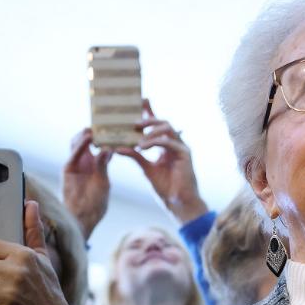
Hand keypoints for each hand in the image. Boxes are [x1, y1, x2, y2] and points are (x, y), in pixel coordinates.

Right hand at [62, 128, 111, 239]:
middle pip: (88, 140)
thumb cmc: (96, 202)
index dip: (106, 136)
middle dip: (94, 131)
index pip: (102, 145)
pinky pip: (74, 153)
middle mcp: (86, 161)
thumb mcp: (103, 181)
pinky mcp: (68, 168)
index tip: (115, 126)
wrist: (83, 216)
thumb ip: (103, 165)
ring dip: (86, 135)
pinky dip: (81, 145)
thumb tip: (108, 148)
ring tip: (95, 128)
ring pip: (79, 143)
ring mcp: (77, 163)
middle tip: (102, 123)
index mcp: (98, 164)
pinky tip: (88, 138)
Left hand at [116, 99, 207, 223]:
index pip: (156, 125)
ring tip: (137, 135)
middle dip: (148, 118)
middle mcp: (174, 143)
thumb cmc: (165, 187)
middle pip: (162, 122)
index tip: (139, 101)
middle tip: (133, 123)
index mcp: (165, 145)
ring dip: (150, 129)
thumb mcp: (146, 168)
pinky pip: (169, 141)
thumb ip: (135, 156)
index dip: (149, 111)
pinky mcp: (185, 153)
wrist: (177, 202)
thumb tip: (118, 146)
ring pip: (167, 127)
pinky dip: (155, 141)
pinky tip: (143, 146)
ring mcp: (180, 147)